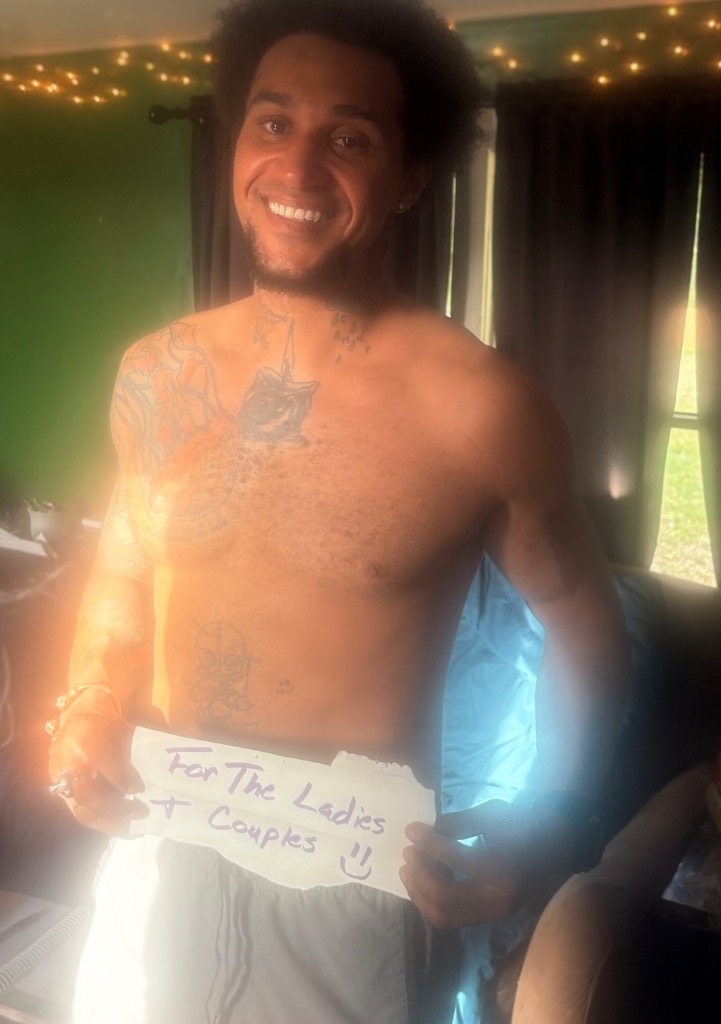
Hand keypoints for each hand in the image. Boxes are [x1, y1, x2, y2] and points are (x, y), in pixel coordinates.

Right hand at [48, 692, 146, 834]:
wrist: (78, 718)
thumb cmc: (106, 725)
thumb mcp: (122, 731)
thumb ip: (130, 755)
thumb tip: (146, 784)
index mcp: (86, 737)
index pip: (103, 762)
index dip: (121, 778)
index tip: (140, 789)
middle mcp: (69, 759)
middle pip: (88, 793)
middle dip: (116, 807)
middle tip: (141, 812)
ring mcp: (61, 778)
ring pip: (82, 809)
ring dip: (110, 822)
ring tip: (133, 828)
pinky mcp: (60, 791)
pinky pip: (79, 812)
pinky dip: (102, 823)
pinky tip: (121, 827)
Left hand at [399, 800, 574, 929]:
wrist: (555, 849)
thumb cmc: (523, 825)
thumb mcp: (493, 814)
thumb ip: (461, 822)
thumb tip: (430, 829)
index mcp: (503, 870)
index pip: (456, 859)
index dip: (428, 842)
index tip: (411, 829)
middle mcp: (498, 900)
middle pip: (444, 896)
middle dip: (420, 873)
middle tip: (408, 850)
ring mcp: (492, 914)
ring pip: (444, 915)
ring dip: (419, 893)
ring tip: (407, 868)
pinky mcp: (487, 918)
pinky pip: (450, 919)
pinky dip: (429, 903)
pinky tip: (420, 882)